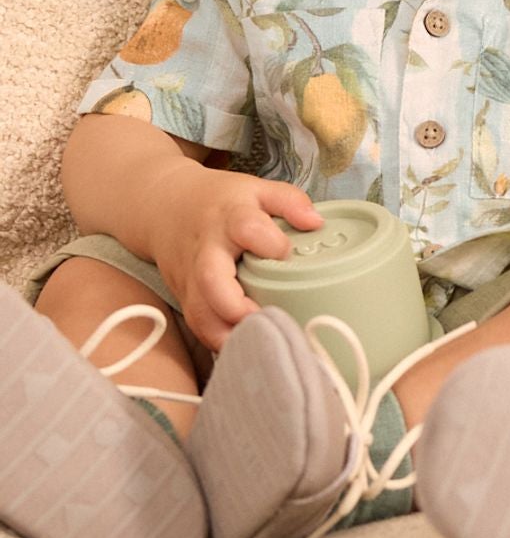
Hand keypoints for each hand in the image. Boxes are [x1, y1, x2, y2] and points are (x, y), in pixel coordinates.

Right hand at [147, 167, 323, 356]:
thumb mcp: (256, 189)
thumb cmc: (220, 203)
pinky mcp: (185, 299)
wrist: (165, 207)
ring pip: (200, 313)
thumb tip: (316, 223)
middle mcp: (206, 251)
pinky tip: (244, 347)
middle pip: (212, 280)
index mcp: (229, 218)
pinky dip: (217, 341)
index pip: (247, 228)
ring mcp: (191, 278)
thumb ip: (289, 201)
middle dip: (237, 306)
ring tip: (259, 342)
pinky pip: (197, 326)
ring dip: (227, 334)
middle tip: (268, 319)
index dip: (270, 244)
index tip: (287, 255)